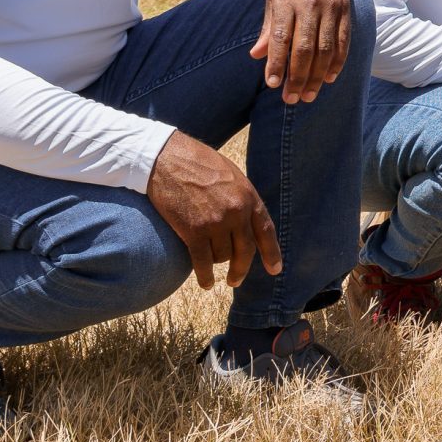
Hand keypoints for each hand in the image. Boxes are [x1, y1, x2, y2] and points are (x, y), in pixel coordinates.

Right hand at [146, 130, 280, 288]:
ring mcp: (216, 222)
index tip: (274, 269)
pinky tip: (206, 282)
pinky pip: (203, 262)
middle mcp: (236, 212)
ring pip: (223, 256)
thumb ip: (241, 197)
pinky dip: (205, 276)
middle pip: (245, 250)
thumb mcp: (230, 175)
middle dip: (241, 269)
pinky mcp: (194, 231)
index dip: (271, 253)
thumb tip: (247, 220)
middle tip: (236, 281)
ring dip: (217, 264)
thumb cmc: (197, 162)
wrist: (167, 158)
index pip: (266, 230)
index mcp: (248, 196)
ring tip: (211, 267)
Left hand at [250, 0, 353, 102]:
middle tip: (291, 99)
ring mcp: (331, 7)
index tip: (273, 84)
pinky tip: (330, 77)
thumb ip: (269, 27)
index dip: (277, 64)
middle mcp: (310, 5)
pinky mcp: (345, 8)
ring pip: (325, 48)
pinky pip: (343, 40)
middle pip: (305, 48)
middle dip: (298, 77)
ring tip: (309, 94)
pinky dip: (338, 61)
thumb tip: (257, 55)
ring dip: (317, 75)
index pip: (281, 38)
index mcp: (287, 1)